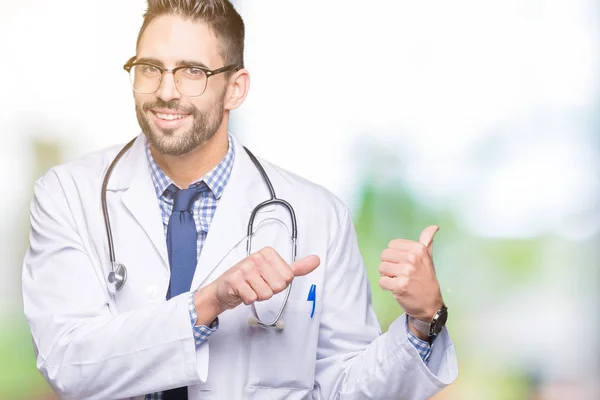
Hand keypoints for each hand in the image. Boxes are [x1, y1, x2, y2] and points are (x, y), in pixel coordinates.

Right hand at [203, 247, 319, 314]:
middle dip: (269, 291)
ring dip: (258, 296)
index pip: (288, 277)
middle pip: (278, 286)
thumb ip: (297, 268)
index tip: (267, 279)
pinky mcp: (234, 280)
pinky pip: (252, 298)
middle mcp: (256, 257)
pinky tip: (242, 292)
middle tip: (258, 285)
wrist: (225, 288)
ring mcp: (244, 268)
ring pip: (266, 294)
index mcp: (268, 253)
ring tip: (250, 288)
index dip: (279, 284)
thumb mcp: (275, 271)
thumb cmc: (252, 279)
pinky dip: (248, 300)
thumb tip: (316, 260)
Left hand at [378, 225, 443, 321]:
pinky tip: (397, 288)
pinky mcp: (399, 286)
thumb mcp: (428, 257)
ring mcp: (406, 272)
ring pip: (381, 268)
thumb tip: (434, 226)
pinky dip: (386, 286)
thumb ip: (427, 240)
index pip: (391, 245)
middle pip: (384, 255)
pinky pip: (381, 281)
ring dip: (387, 276)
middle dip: (389, 265)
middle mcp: (412, 258)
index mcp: (418, 249)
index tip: (404, 263)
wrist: (430, 304)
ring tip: (399, 280)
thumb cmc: (426, 279)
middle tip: (401, 273)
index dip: (395, 255)